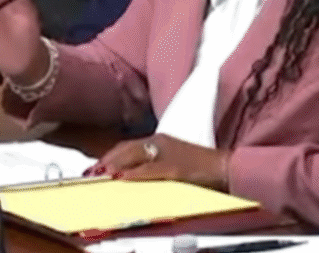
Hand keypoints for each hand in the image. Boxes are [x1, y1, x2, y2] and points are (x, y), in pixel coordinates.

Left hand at [87, 134, 229, 190]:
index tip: (97, 165)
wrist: (227, 167)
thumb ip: (154, 161)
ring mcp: (169, 155)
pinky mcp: (176, 168)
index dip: (111, 155)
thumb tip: (131, 172)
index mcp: (162, 140)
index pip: (129, 145)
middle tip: (92, 172)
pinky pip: (150, 170)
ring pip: (136, 157)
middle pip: (128, 148)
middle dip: (108, 160)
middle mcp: (163, 143)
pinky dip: (135, 174)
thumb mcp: (176, 158)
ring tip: (101, 175)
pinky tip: (123, 178)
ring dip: (116, 166)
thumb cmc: (203, 166)